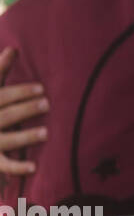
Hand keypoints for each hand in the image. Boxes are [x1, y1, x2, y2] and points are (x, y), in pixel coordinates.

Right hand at [0, 47, 47, 174]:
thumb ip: (0, 70)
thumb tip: (14, 48)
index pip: (1, 95)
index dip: (19, 92)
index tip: (41, 88)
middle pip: (4, 115)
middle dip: (24, 110)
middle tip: (47, 104)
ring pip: (5, 139)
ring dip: (24, 137)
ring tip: (45, 133)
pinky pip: (3, 165)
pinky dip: (17, 168)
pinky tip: (34, 167)